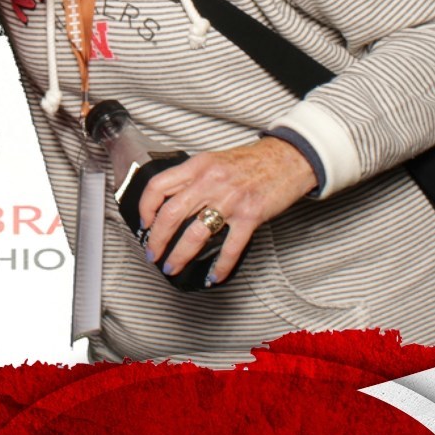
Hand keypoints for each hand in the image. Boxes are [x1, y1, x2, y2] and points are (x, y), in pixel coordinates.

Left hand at [137, 138, 317, 284]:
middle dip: (157, 239)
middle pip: (171, 214)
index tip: (144, 223)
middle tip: (152, 253)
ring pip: (195, 234)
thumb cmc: (253, 160)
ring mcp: (231, 200)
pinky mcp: (250, 216)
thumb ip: (194, 178)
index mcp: (198, 166)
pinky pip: (230, 247)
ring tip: (172, 266)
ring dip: (179, 255)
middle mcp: (211, 181)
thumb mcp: (215, 160)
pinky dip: (219, 266)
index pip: (159, 186)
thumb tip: (172, 202)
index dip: (145, 207)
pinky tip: (213, 276)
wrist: (290, 158)